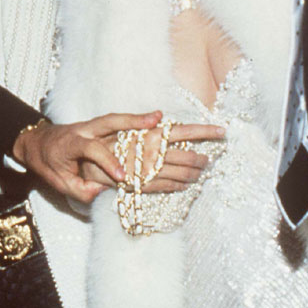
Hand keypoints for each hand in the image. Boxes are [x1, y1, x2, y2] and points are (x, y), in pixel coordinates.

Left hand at [13, 111, 161, 202]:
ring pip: (115, 119)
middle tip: (155, 122)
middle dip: (132, 122)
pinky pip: (117, 123)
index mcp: (70, 143)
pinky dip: (134, 121)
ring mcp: (90, 125)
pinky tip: (152, 122)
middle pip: (108, 121)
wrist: (35, 142)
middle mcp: (83, 129)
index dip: (107, 162)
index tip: (122, 177)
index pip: (92, 149)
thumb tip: (102, 192)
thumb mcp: (58, 182)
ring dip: (137, 118)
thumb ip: (80, 188)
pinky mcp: (96, 126)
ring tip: (159, 118)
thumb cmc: (47, 163)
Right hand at [80, 122, 223, 192]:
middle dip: (203, 159)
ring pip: (182, 174)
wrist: (85, 161)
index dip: (205, 131)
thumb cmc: (108, 141)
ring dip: (195, 174)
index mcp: (152, 135)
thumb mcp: (130, 129)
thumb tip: (166, 121)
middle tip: (211, 159)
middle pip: (188, 156)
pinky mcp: (144, 186)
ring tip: (202, 172)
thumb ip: (150, 127)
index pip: (185, 131)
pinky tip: (187, 185)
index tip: (222, 130)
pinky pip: (168, 187)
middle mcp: (154, 153)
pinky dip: (181, 186)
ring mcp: (150, 171)